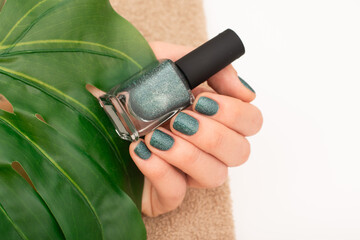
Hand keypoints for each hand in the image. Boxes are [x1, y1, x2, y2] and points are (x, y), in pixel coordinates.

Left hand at [129, 42, 262, 216]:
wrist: (82, 108)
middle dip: (214, 134)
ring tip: (158, 133)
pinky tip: (141, 150)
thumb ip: (204, 64)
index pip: (249, 122)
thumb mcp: (161, 60)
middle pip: (240, 152)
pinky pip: (176, 193)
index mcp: (209, 115)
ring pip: (215, 176)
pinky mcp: (162, 193)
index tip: (205, 100)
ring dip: (188, 153)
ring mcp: (184, 172)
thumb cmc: (124, 85)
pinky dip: (161, 170)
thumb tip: (244, 89)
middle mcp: (203, 145)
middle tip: (183, 117)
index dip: (236, 113)